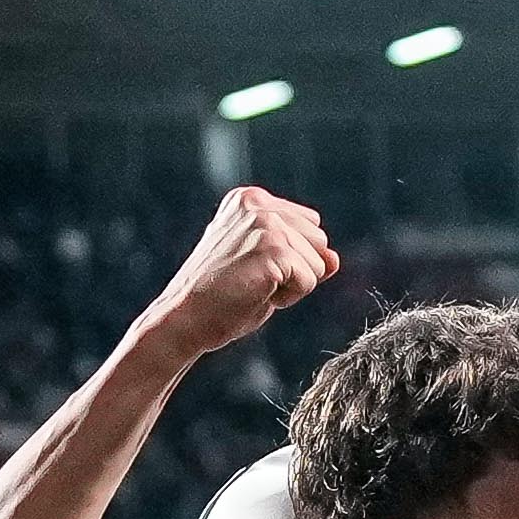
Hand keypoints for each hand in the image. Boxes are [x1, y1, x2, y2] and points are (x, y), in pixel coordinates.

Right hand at [136, 187, 336, 365]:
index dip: (290, 257)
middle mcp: (258, 204)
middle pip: (319, 241)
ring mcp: (267, 224)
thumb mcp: (261, 265)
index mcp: (250, 199)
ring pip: (318, 263)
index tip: (251, 268)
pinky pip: (310, 280)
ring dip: (292, 286)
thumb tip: (335, 260)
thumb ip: (299, 254)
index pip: (309, 225)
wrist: (184, 319)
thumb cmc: (218, 297)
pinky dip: (289, 297)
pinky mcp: (274, 249)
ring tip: (252, 287)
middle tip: (252, 280)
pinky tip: (257, 294)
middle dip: (296, 269)